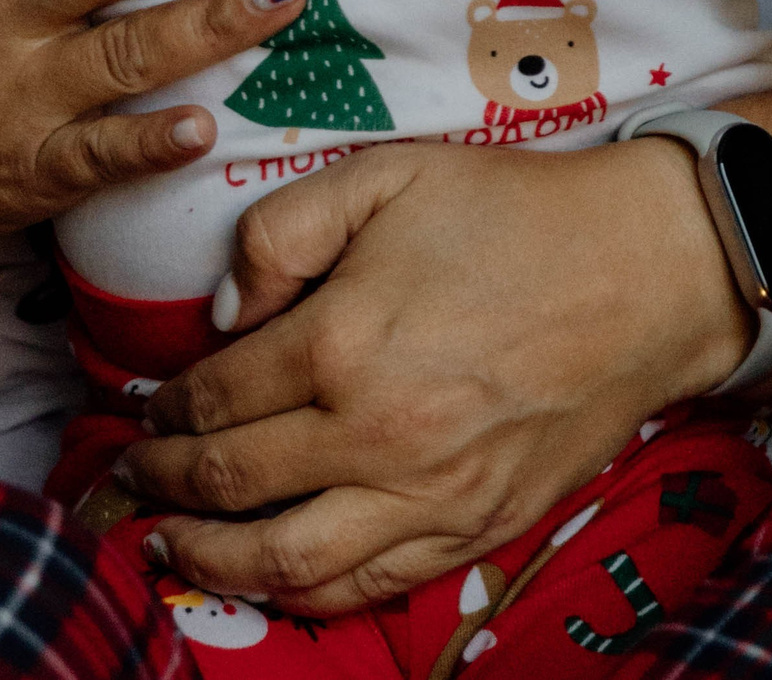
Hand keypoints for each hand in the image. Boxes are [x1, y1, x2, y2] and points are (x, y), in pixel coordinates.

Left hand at [116, 140, 745, 615]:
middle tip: (130, 477)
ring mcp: (429, 495)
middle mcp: (376, 435)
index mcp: (343, 341)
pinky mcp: (475, 529)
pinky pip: (368, 587)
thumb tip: (225, 313)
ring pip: (288, 564)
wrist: (641, 273)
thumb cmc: (510, 214)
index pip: (217, 397)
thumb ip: (283, 230)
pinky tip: (268, 576)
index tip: (144, 406)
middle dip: (163, 484)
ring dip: (210, 560)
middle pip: (233, 485)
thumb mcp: (385, 176)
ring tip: (167, 545)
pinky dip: (302, 594)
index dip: (164, 408)